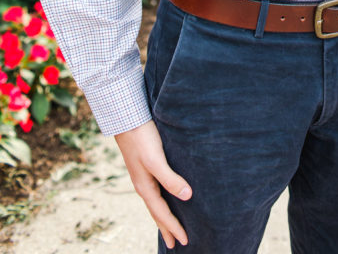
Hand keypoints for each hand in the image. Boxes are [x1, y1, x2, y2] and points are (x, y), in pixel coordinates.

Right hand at [115, 120, 191, 247]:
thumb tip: (187, 196)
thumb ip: (170, 178)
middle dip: (166, 228)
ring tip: (170, 227)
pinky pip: (155, 191)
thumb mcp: (156, 160)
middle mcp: (143, 185)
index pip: (162, 214)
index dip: (174, 228)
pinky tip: (165, 197)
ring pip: (155, 203)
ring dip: (163, 217)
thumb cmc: (142, 138)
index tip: (185, 241)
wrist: (126, 119)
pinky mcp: (145, 167)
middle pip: (156, 213)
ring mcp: (143, 177)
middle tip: (175, 245)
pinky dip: (161, 201)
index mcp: (145, 187)